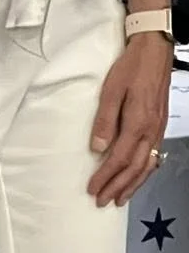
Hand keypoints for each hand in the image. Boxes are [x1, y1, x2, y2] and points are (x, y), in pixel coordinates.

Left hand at [89, 34, 171, 207]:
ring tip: (120, 198)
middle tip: (102, 201)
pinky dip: (145, 171)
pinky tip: (139, 176)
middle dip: (117, 187)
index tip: (92, 189)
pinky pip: (154, 155)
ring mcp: (158, 129)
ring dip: (132, 184)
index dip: (105, 177)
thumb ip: (104, 121)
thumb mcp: (111, 91)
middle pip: (134, 167)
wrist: (154, 51)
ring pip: (147, 165)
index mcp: (138, 122)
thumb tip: (97, 148)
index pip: (118, 158)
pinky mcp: (160, 125)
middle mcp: (151, 130)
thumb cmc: (131, 68)